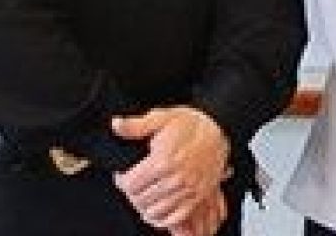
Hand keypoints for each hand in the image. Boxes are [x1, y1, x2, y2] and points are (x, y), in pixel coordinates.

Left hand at [111, 106, 230, 231]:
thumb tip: (116, 125)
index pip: (129, 185)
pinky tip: (157, 210)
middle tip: (133, 186)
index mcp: (163, 161)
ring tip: (143, 196)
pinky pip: (174, 218)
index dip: (121, 180)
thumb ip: (136, 125)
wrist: (219, 128)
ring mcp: (188, 190)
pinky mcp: (198, 197)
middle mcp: (176, 179)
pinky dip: (162, 219)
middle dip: (132, 194)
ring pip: (154, 212)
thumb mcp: (162, 117)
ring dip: (144, 206)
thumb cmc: (191, 123)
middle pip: (140, 200)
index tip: (123, 176)